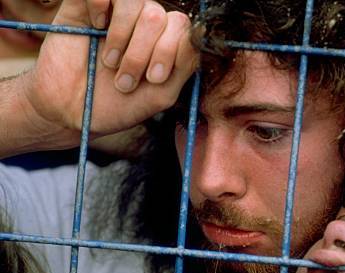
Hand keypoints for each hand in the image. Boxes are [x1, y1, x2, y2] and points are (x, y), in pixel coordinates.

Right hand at [20, 0, 196, 148]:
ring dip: (123, 36)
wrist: (70, 112)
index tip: (152, 78)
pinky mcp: (85, 6)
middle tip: (124, 81)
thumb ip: (183, 68)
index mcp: (165, 43)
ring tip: (110, 63)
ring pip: (136, 1)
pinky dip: (102, 5)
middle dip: (143, 52)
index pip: (181, 27)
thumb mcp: (159, 96)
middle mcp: (144, 24)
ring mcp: (116, 14)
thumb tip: (197, 37)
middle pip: (159, 16)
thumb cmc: (117, 106)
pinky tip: (96, 26)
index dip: (169, 50)